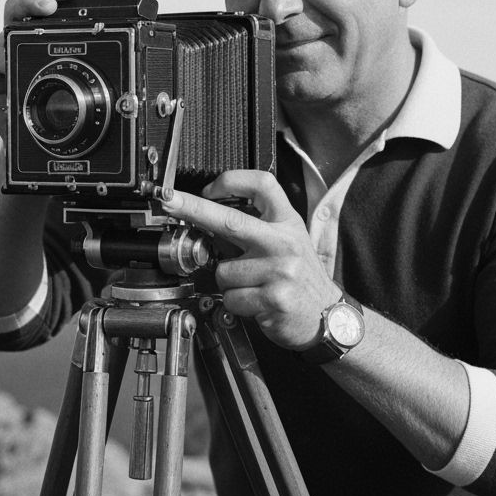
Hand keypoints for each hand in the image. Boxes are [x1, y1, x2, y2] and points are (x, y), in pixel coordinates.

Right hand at [0, 0, 101, 139]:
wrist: (38, 146)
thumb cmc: (66, 114)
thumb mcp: (92, 94)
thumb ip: (113, 76)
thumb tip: (154, 70)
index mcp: (62, 37)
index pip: (69, 5)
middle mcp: (37, 38)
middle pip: (39, 1)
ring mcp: (15, 52)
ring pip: (12, 17)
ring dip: (27, 4)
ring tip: (45, 8)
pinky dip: (0, 55)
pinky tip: (12, 57)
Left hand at [162, 170, 340, 349]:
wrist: (326, 315)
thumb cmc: (301, 278)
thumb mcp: (289, 240)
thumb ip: (257, 227)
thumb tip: (210, 219)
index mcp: (287, 222)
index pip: (263, 185)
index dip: (231, 180)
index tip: (208, 187)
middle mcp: (284, 242)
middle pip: (230, 220)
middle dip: (193, 208)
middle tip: (170, 202)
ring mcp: (280, 271)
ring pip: (224, 272)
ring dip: (229, 283)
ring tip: (253, 286)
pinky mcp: (274, 298)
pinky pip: (231, 298)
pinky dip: (236, 304)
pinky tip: (256, 303)